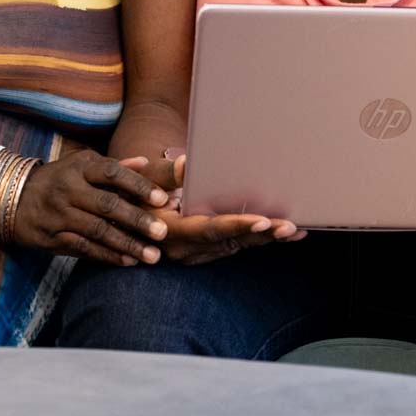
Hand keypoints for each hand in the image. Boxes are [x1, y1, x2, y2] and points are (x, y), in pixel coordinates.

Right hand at [9, 150, 171, 266]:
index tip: (162, 199)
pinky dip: (107, 256)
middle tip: (163, 232)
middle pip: (107, 205)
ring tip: (153, 256)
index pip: (112, 173)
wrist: (12, 198)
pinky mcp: (53, 238)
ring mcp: (59, 215)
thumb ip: (115, 167)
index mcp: (80, 168)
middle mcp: (69, 189)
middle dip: (137, 220)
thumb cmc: (58, 179)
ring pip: (98, 231)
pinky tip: (128, 262)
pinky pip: (84, 249)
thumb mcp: (81, 166)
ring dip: (127, 244)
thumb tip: (147, 163)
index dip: (138, 185)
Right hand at [122, 153, 304, 265]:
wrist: (120, 221)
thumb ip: (166, 174)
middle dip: (262, 235)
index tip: (263, 221)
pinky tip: (281, 233)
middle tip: (291, 227)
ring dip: (265, 239)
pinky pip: (234, 246)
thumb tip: (188, 162)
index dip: (238, 225)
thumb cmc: (131, 196)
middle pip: (230, 241)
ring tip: (295, 229)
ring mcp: (194, 252)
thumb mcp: (142, 182)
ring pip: (236, 246)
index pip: (211, 229)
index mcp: (172, 230)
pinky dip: (257, 239)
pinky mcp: (202, 249)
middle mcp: (185, 247)